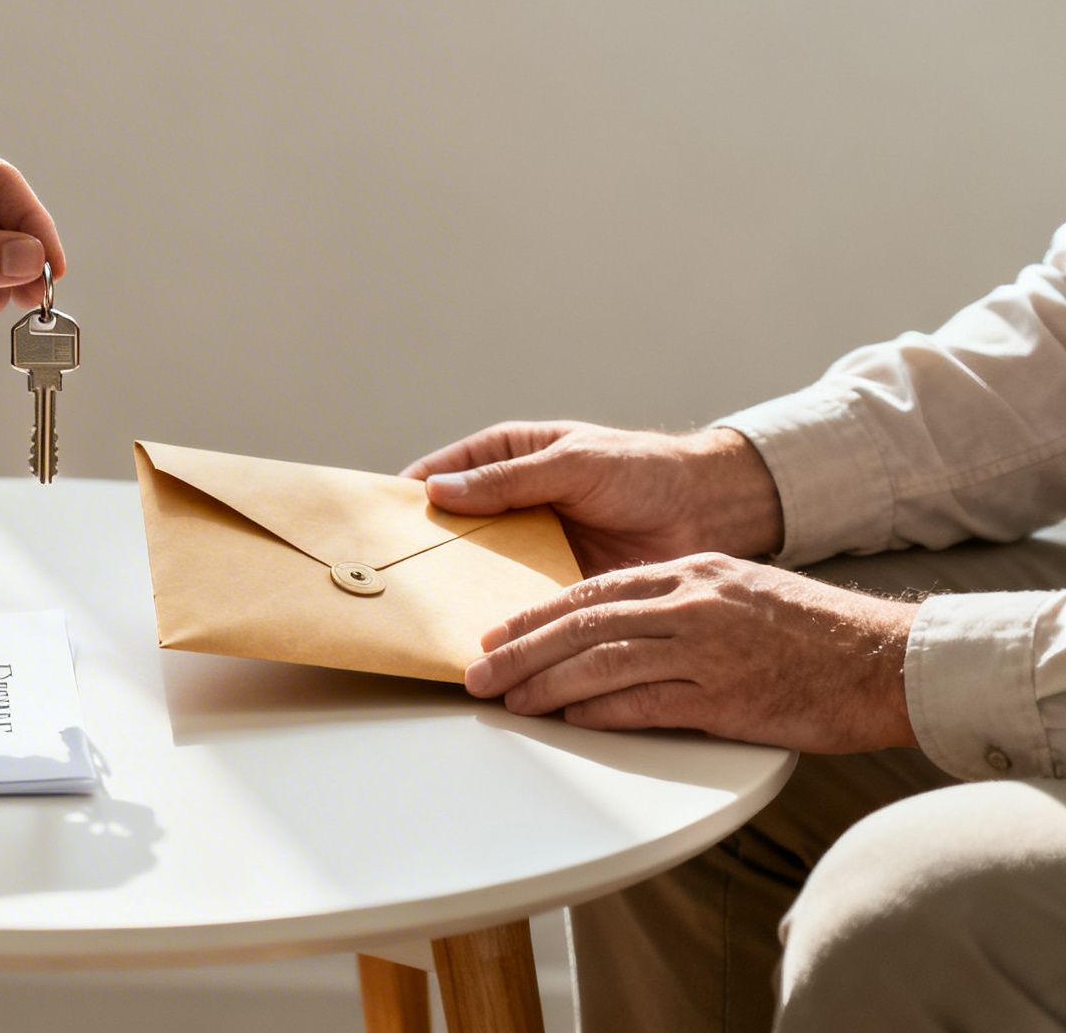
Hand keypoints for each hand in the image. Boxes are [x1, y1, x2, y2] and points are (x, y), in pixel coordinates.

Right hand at [400, 422, 784, 575]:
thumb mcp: (572, 463)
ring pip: (480, 567)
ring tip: (425, 609)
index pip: (445, 473)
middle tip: (391, 573)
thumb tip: (440, 491)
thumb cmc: (644, 469)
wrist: (708, 511)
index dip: (411, 493)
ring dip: (457, 586)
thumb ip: (508, 479)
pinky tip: (477, 629)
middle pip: (454, 526)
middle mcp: (513, 503)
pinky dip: (496, 612)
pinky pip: (514, 598)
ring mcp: (531, 545)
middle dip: (425, 548)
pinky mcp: (554, 582)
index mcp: (509, 457)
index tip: (377, 518)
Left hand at [464, 554, 917, 752]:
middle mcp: (691, 604)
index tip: (495, 632)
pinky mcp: (724, 697)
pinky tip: (566, 719)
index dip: (536, 615)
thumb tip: (619, 630)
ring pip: (601, 662)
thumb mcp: (741, 593)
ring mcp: (706, 650)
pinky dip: (598, 711)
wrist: (887, 661)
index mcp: (692, 574)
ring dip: (544, 684)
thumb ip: (681, 604)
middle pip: (582, 625)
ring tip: (507, 701)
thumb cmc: (816, 635)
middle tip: (477, 672)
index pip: (593, 592)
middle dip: (520, 650)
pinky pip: (644, 703)